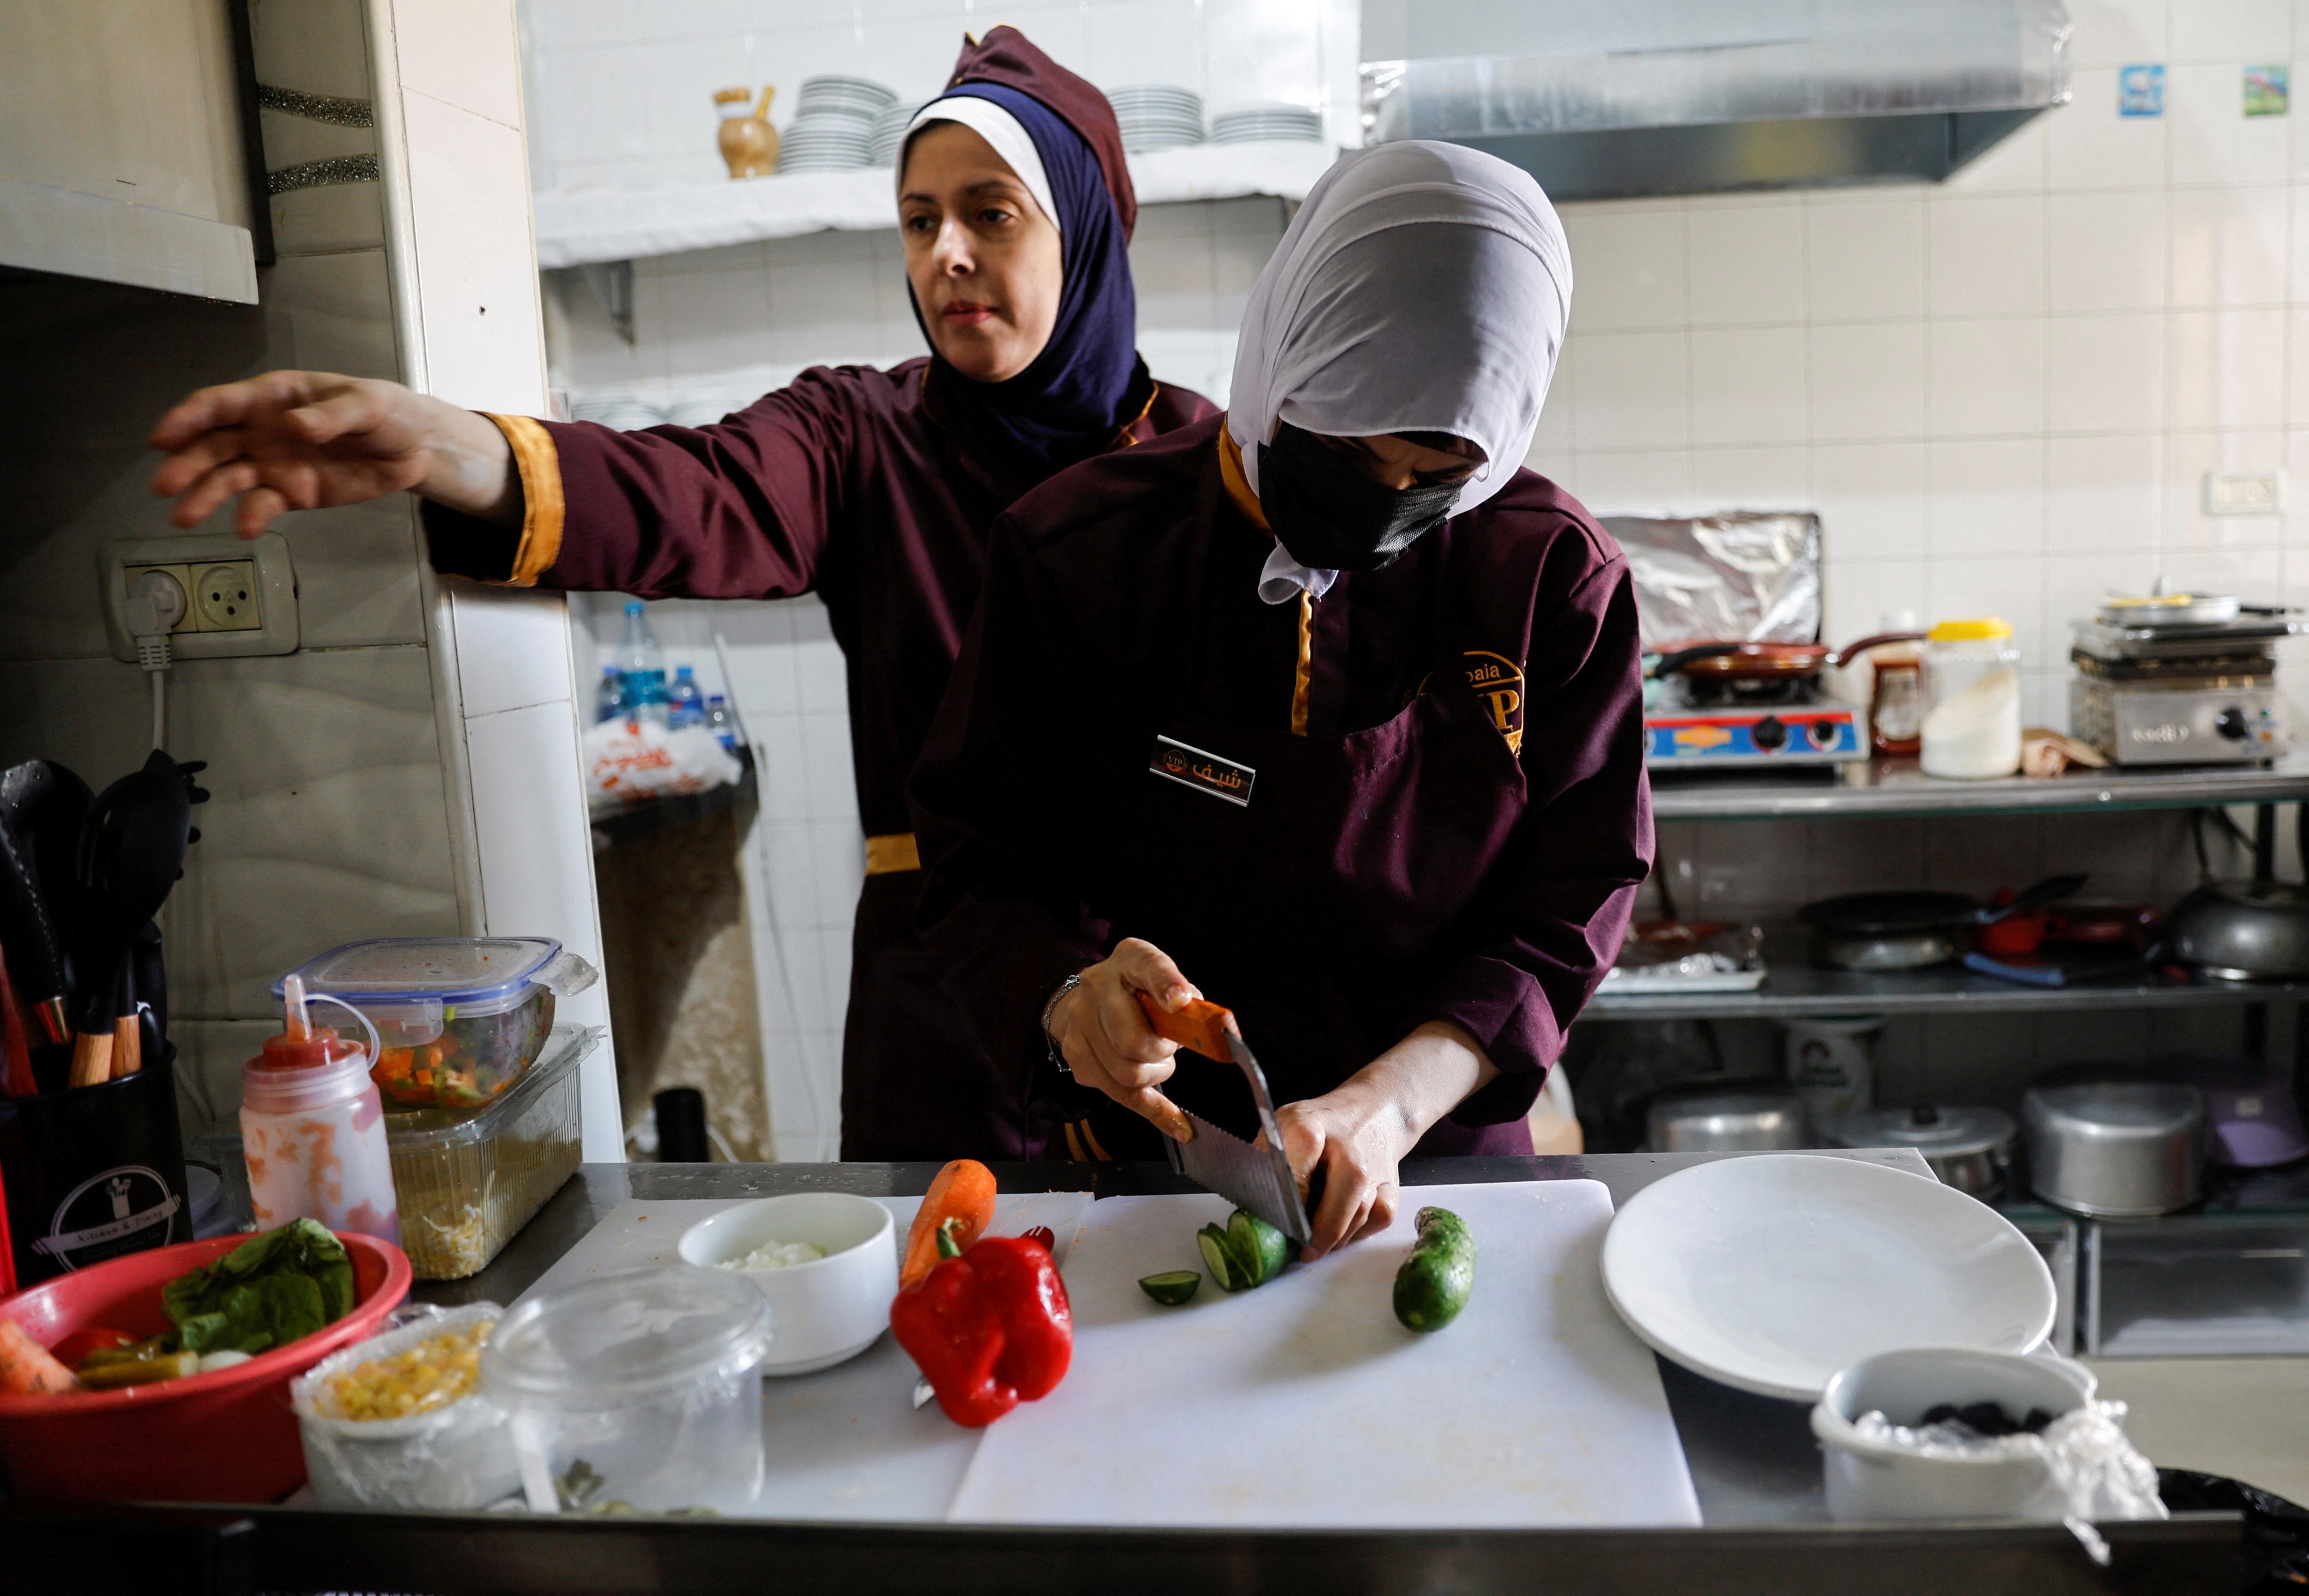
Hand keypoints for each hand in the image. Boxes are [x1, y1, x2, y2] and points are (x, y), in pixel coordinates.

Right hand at [148, 370, 519, 535]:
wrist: (413, 447)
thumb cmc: (384, 411)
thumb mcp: (366, 404)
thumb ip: (332, 414)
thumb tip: (295, 426)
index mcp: (273, 397)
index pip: (220, 404)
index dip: (188, 418)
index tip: (163, 436)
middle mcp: (261, 429)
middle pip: (213, 445)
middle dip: (186, 464)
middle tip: (166, 485)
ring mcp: (272, 462)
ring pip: (228, 478)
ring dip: (205, 495)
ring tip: (185, 516)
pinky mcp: (290, 493)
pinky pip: (262, 504)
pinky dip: (252, 516)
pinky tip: (246, 527)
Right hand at [1046, 938, 1199, 1141]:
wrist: (1087, 1002)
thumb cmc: (1138, 993)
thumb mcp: (1166, 982)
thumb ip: (1188, 999)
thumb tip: (1213, 1029)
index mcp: (1128, 960)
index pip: (1148, 967)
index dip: (1166, 984)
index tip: (1181, 1002)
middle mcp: (1096, 988)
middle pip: (1133, 1040)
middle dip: (1163, 1052)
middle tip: (1170, 1047)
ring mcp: (1080, 1026)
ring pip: (1128, 1074)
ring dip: (1157, 1074)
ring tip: (1158, 1060)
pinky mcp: (1079, 1061)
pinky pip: (1123, 1096)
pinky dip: (1156, 1111)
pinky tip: (1179, 1124)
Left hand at [1271, 1021, 1498, 1260]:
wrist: (1372, 1111)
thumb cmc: (1320, 1125)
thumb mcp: (1282, 1128)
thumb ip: (1264, 1160)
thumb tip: (1251, 1201)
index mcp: (1308, 1131)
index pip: (1295, 1183)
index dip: (1286, 1211)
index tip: (1279, 1228)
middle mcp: (1347, 1152)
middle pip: (1336, 1210)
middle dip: (1318, 1238)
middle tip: (1303, 1252)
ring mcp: (1374, 1169)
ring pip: (1358, 1219)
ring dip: (1337, 1238)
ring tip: (1319, 1241)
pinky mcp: (1391, 1185)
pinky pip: (1379, 1219)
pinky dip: (1363, 1230)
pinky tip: (1347, 1226)